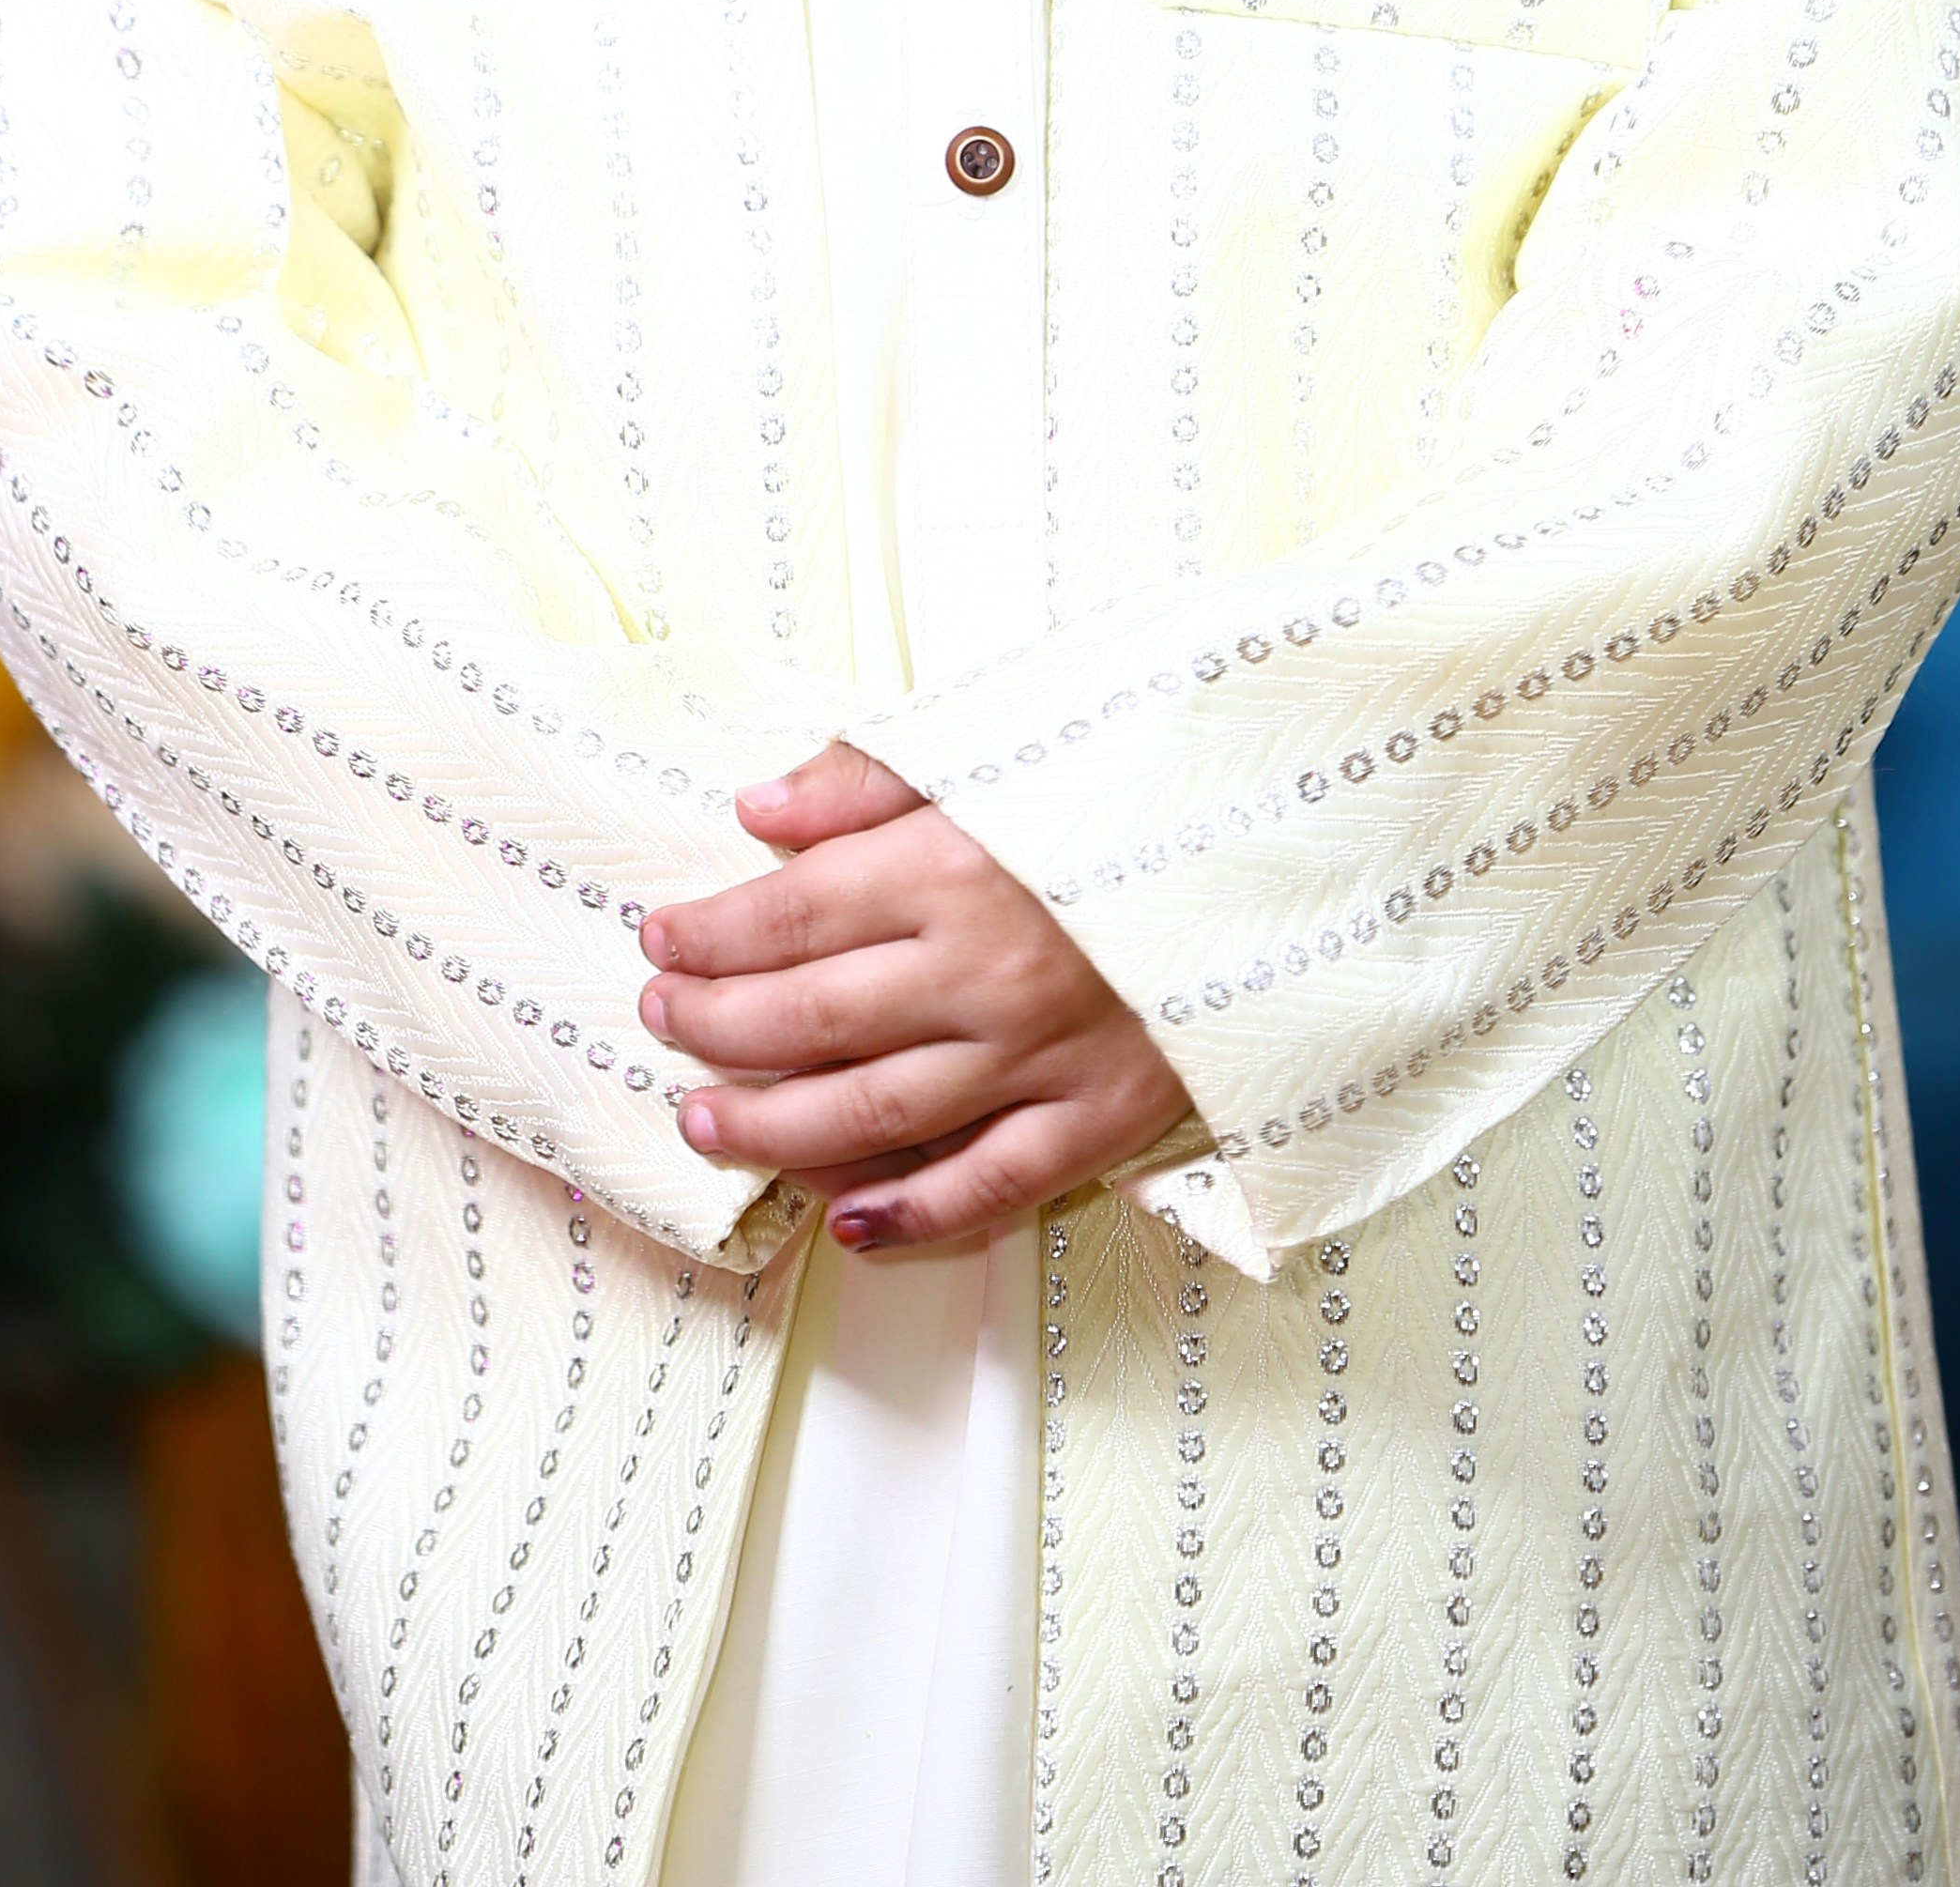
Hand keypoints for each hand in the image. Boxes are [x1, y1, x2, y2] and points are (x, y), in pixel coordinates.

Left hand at [640, 740, 1197, 1253]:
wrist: (1296, 845)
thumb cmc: (1142, 781)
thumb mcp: (1012, 738)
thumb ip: (875, 776)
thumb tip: (758, 808)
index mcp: (955, 863)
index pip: (793, 913)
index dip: (713, 935)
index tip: (662, 941)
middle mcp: (984, 970)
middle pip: (812, 1020)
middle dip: (719, 1029)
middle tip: (664, 1025)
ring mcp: (1041, 1056)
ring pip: (874, 1115)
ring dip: (774, 1128)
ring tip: (705, 1122)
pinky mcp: (1101, 1119)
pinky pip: (988, 1185)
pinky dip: (911, 1215)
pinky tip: (845, 1221)